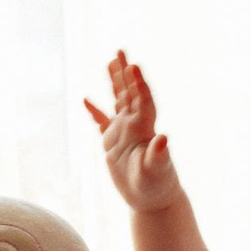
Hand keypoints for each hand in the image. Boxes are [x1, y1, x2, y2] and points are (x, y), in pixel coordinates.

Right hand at [83, 51, 183, 213]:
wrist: (153, 200)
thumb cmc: (157, 187)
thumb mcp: (157, 171)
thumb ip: (159, 155)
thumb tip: (163, 138)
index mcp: (144, 129)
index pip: (141, 100)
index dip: (138, 83)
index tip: (133, 65)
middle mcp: (135, 126)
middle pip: (129, 93)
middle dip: (124, 72)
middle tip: (120, 50)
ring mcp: (124, 133)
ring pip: (118, 101)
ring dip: (114, 83)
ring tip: (109, 62)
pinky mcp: (114, 144)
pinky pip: (102, 123)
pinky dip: (95, 111)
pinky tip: (86, 99)